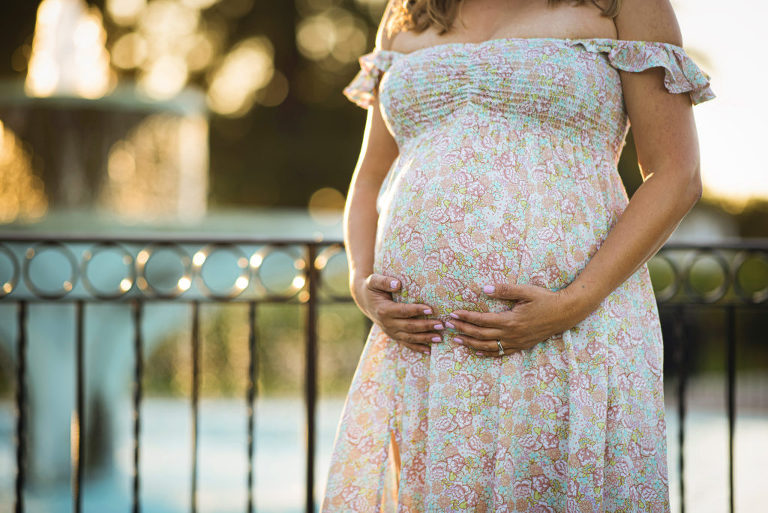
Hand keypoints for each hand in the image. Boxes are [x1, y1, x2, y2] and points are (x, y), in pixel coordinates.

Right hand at [353, 273, 442, 353]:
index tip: (431, 309)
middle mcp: (387, 323)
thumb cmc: (372, 288)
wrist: (364, 300)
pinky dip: (417, 348)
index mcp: (383, 310)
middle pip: (409, 327)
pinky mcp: (394, 335)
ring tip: (439, 338)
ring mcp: (390, 331)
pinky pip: (406, 344)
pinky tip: (429, 350)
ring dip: (425, 338)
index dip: (417, 311)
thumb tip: (398, 284)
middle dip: (426, 326)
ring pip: (409, 338)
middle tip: (441, 324)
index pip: (403, 311)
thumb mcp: (374, 280)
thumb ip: (384, 281)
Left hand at [446, 283, 587, 356]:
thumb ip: (504, 290)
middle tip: (448, 325)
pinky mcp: (522, 346)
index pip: (482, 320)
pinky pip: (502, 353)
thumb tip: (485, 289)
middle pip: (481, 335)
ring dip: (471, 343)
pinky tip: (477, 352)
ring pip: (489, 347)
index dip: (466, 317)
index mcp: (510, 320)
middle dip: (463, 329)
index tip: (453, 314)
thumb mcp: (526, 291)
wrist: (566, 313)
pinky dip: (487, 353)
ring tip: (457, 339)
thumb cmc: (545, 299)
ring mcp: (517, 342)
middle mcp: (512, 334)